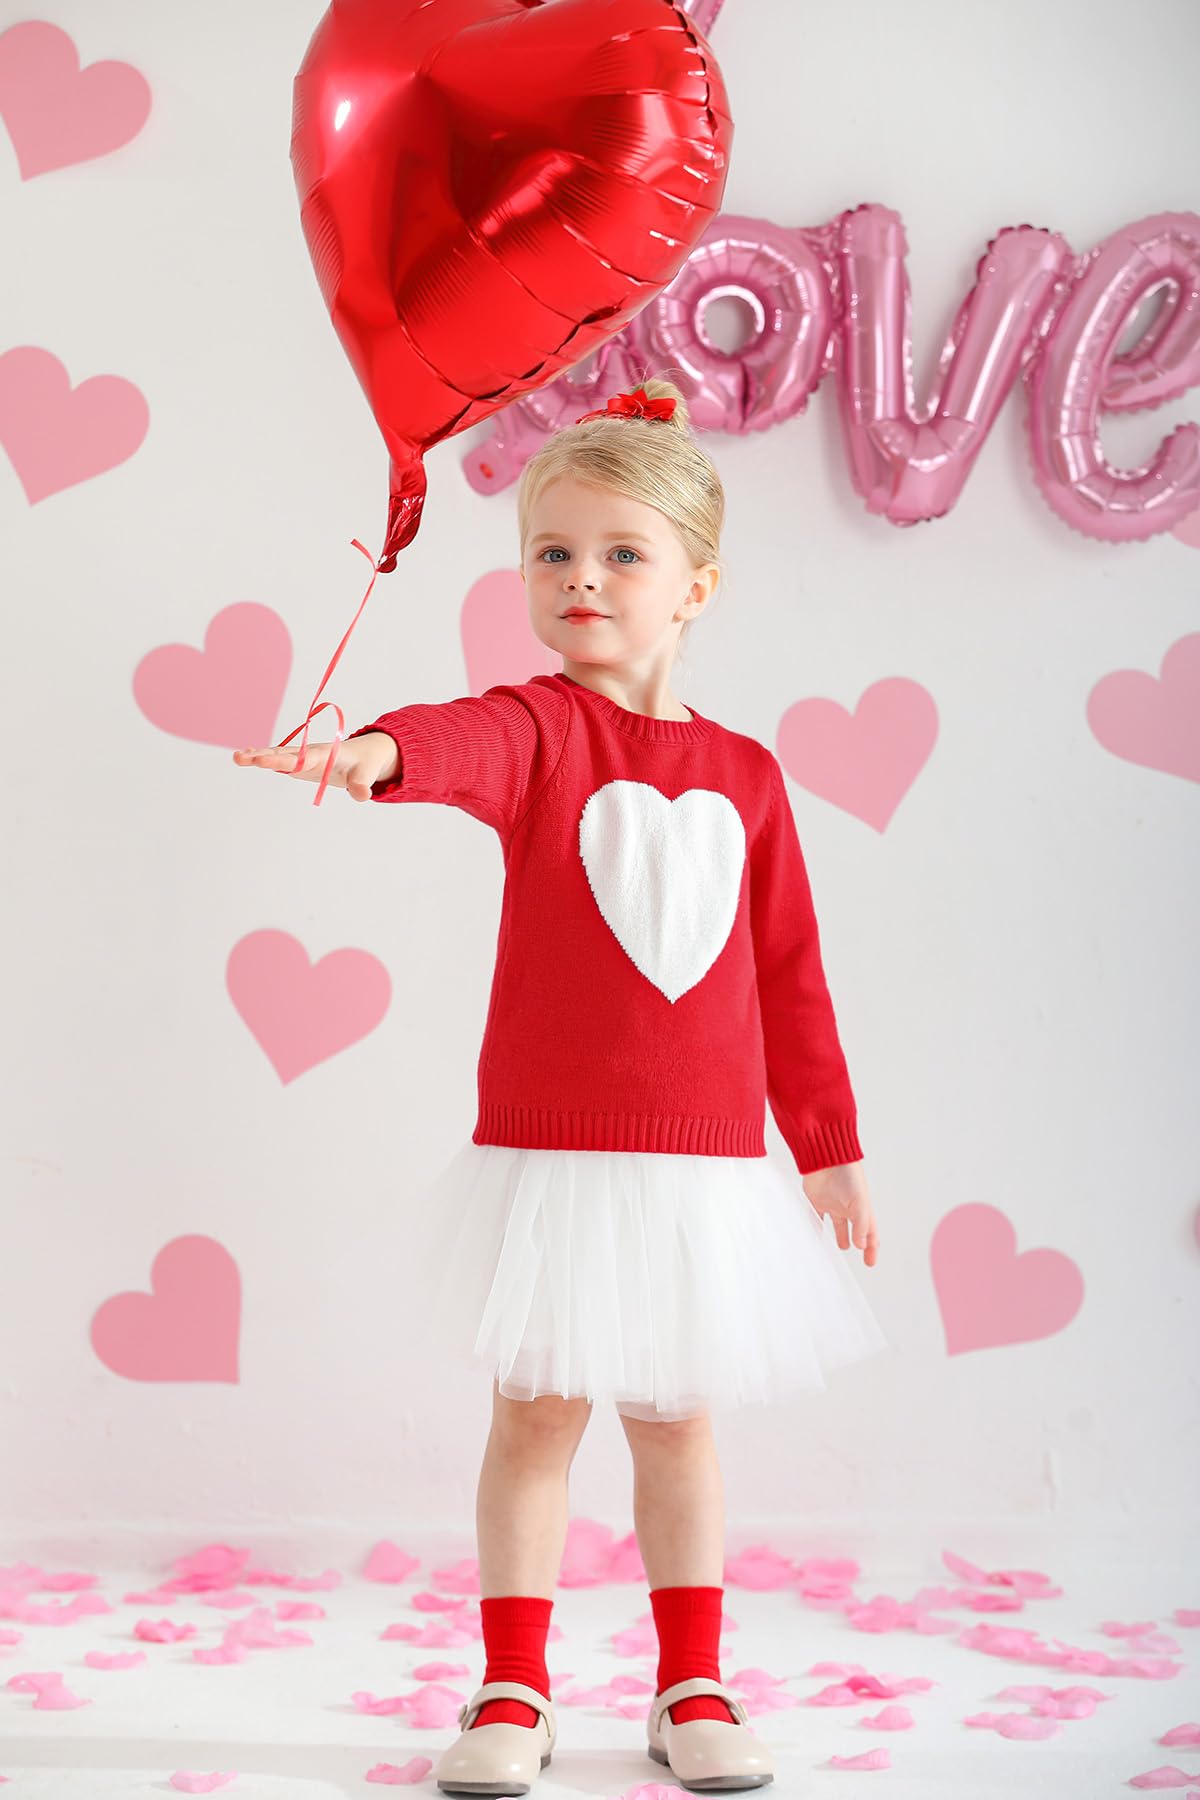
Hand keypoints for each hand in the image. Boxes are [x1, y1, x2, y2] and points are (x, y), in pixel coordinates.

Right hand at [231, 732, 396, 800]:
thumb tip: (362, 795)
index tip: (264, 760)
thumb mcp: (368, 773)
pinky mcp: (299, 763)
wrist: (363, 754)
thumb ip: (362, 784)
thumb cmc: (365, 763)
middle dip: (263, 756)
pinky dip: (262, 757)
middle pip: (283, 754)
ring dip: (257, 756)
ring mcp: (302, 758)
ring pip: (277, 755)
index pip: (301, 758)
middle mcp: (309, 753)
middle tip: (240, 758)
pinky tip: (244, 757)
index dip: (283, 759)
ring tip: (236, 757)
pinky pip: (278, 760)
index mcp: (324, 754)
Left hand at [802, 1160, 878, 1266]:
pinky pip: (815, 1217)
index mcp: (862, 1207)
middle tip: (863, 1256)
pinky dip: (815, 1227)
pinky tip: (814, 1235)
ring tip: (842, 1247)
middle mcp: (848, 1207)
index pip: (870, 1231)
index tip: (870, 1262)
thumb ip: (861, 1224)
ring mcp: (832, 1203)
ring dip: (840, 1235)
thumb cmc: (847, 1174)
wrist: (825, 1157)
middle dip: (861, 1242)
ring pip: (838, 1224)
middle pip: (857, 1229)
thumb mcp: (859, 1201)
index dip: (872, 1247)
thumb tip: (861, 1245)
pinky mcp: (816, 1200)